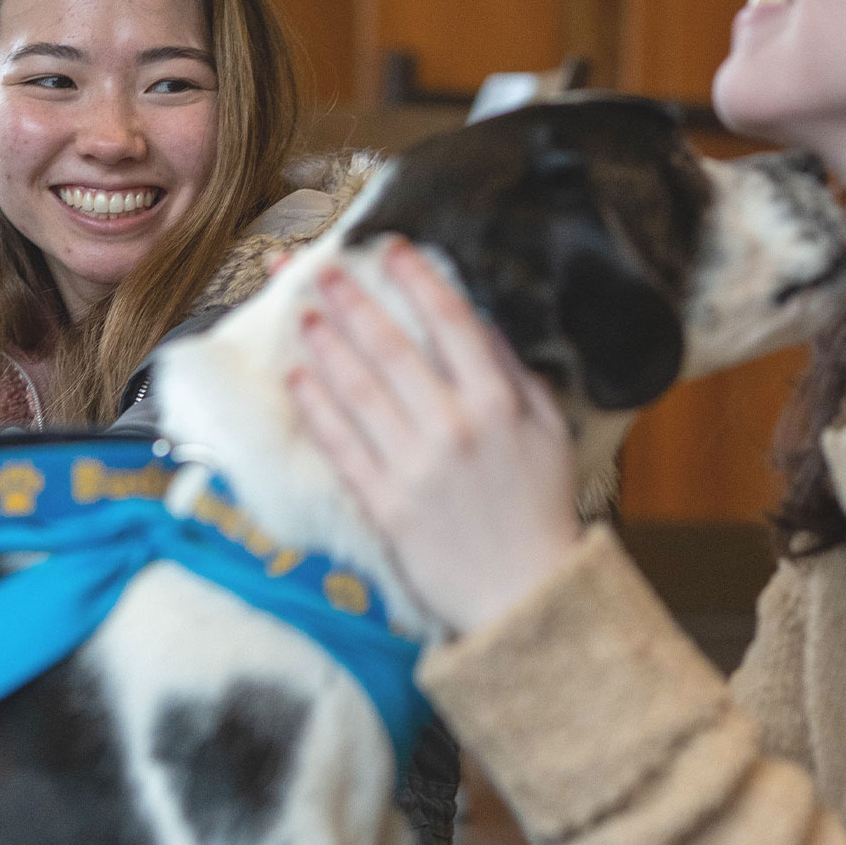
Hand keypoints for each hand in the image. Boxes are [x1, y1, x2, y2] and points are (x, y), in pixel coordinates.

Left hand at [288, 237, 582, 636]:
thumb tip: (480, 323)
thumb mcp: (549, 433)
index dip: (415, 279)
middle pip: (391, 348)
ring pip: (357, 391)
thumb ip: (516, 375)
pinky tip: (296, 379)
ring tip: (300, 314)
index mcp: (498, 403)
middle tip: (320, 269)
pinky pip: (341, 446)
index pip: (450, 322)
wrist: (525, 596)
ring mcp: (414, 465)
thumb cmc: (541, 511)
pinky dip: (316, 409)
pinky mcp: (385, 504)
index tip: (388, 248)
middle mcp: (453, 426)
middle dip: (352, 302)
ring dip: (325, 346)